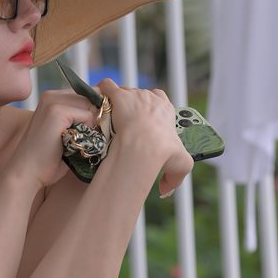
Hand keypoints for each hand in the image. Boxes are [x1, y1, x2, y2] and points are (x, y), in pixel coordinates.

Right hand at [11, 89, 100, 188]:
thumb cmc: (48, 159)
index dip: (95, 113)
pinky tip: (71, 144)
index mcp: (52, 98)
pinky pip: (88, 117)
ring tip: (75, 143)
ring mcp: (53, 102)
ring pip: (92, 107)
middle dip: (96, 119)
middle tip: (82, 140)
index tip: (90, 131)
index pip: (88, 94)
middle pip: (92, 99)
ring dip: (91, 127)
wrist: (27, 173)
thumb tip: (106, 116)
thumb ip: (81, 120)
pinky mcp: (57, 112)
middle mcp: (51, 95)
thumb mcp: (66, 133)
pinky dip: (86, 132)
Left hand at [96, 78, 193, 197]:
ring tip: (107, 115)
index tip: (143, 121)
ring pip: (123, 92)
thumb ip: (173, 178)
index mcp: (166, 109)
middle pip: (139, 96)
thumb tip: (164, 191)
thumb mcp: (180, 165)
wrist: (144, 145)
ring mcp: (134, 94)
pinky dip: (101, 91)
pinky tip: (97, 100)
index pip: (159, 100)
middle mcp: (151, 97)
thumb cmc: (164, 152)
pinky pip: (107, 86)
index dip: (150, 109)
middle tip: (122, 122)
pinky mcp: (118, 96)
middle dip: (131, 106)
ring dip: (115, 102)